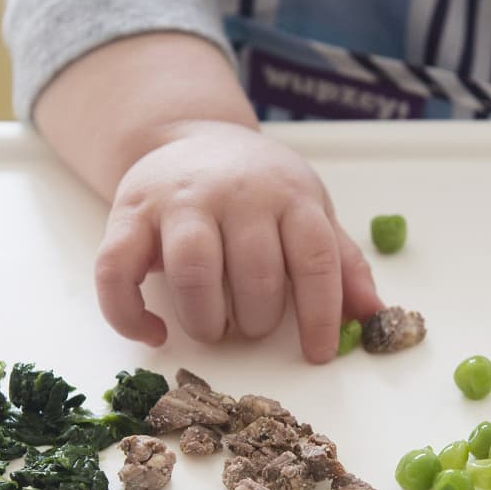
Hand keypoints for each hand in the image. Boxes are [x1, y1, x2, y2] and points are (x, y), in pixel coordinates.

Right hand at [94, 121, 382, 361]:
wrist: (190, 136)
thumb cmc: (259, 188)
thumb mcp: (309, 210)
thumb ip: (340, 261)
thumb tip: (374, 314)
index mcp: (288, 194)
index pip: (313, 257)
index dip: (320, 313)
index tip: (318, 353)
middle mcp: (235, 193)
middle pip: (254, 269)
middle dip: (258, 318)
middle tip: (254, 329)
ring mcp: (178, 201)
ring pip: (192, 269)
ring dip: (206, 319)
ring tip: (214, 330)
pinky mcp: (128, 214)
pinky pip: (116, 270)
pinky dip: (130, 314)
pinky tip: (155, 332)